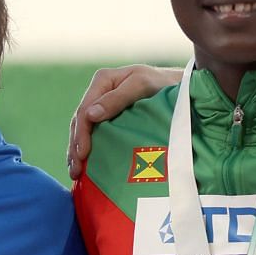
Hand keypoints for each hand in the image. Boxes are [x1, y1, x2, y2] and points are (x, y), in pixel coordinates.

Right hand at [66, 64, 178, 178]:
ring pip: (83, 130)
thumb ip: (117, 98)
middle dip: (75, 147)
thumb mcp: (141, 86)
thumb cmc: (163, 84)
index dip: (81, 135)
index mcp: (102, 81)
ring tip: (75, 173)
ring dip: (76, 152)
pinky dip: (87, 150)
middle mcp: (99, 93)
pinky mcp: (110, 118)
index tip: (83, 155)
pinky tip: (85, 166)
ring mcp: (103, 106)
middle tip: (75, 171)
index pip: (84, 111)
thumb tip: (90, 115)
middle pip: (80, 123)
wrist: (180, 87)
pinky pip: (94, 134)